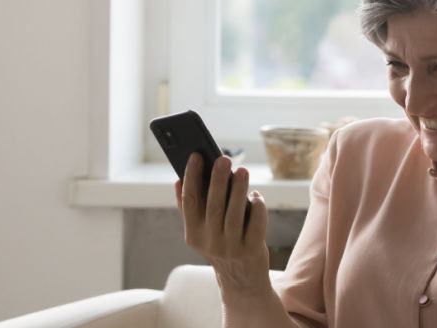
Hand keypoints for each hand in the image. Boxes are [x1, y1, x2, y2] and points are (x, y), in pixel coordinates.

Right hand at [174, 153, 271, 296]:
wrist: (241, 279)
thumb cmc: (220, 245)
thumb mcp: (202, 231)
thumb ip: (190, 208)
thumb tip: (179, 180)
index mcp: (193, 234)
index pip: (190, 201)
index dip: (191, 177)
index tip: (196, 155)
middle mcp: (210, 242)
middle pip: (213, 205)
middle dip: (218, 179)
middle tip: (223, 158)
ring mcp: (231, 247)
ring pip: (235, 212)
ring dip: (239, 189)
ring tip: (242, 170)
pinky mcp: (252, 250)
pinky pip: (256, 223)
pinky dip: (257, 207)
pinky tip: (257, 195)